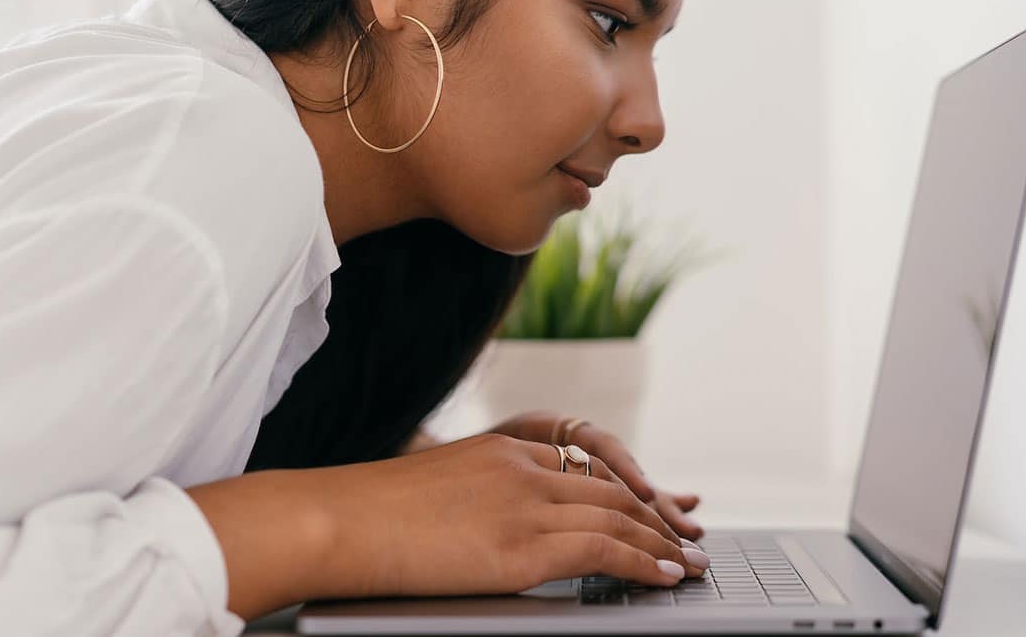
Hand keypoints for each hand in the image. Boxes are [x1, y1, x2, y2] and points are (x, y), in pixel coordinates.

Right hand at [313, 433, 710, 599]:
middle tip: (689, 536)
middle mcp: (519, 467)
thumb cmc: (364, 518)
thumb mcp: (432, 493)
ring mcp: (522, 502)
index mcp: (498, 450)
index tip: (652, 506)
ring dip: (661, 541)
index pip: (581, 463)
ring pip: (616, 515)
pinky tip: (663, 574)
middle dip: (655, 514)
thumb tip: (489, 533)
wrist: (335, 521)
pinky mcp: (520, 545)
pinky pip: (602, 547)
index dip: (625, 487)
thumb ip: (475, 502)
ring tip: (689, 563)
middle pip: (610, 486)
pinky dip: (643, 561)